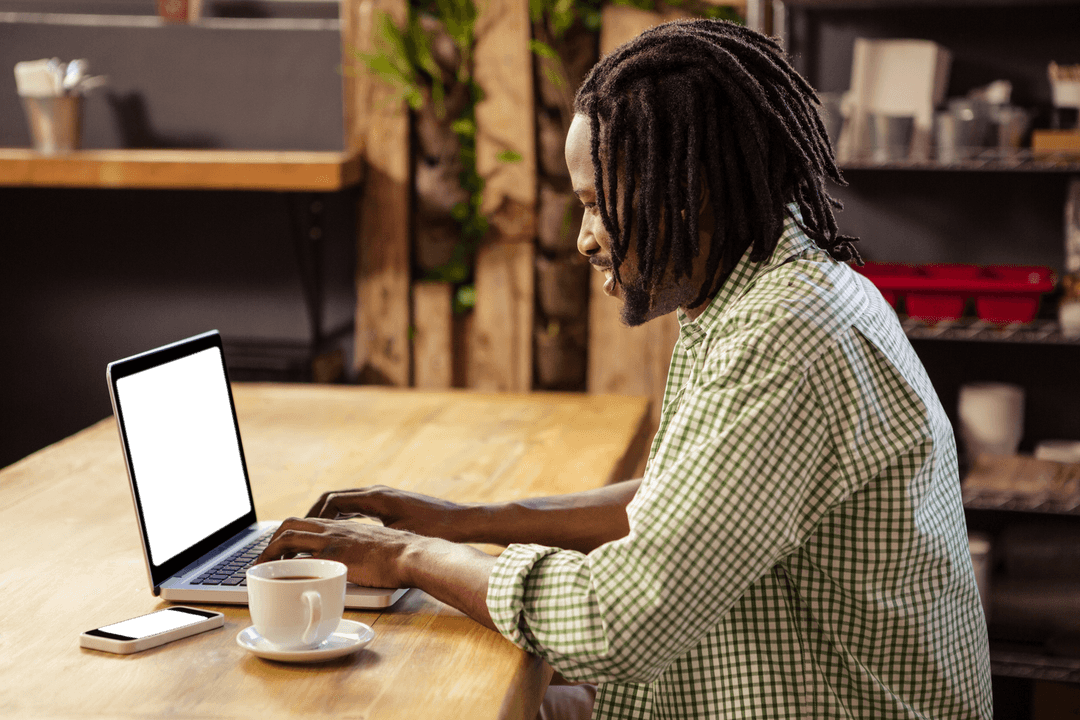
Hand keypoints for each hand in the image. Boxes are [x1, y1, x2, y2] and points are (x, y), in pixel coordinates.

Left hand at [254, 515, 499, 629]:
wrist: (416, 554)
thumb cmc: (404, 555)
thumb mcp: (378, 545)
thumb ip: (362, 549)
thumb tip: (358, 564)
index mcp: (345, 525)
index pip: (308, 520)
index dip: (290, 532)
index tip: (281, 548)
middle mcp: (335, 528)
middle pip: (292, 523)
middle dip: (272, 540)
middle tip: (264, 558)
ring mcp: (334, 540)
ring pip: (289, 536)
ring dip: (270, 551)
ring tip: (262, 567)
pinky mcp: (336, 556)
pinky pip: (300, 559)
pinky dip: (284, 567)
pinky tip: (278, 578)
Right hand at [305, 486, 469, 541]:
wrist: (459, 522)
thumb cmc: (433, 530)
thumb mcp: (396, 538)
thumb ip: (367, 543)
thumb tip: (341, 554)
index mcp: (376, 498)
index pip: (331, 501)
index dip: (312, 516)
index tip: (299, 531)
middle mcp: (377, 493)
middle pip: (333, 498)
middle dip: (313, 515)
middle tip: (297, 533)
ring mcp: (384, 497)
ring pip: (345, 502)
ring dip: (327, 516)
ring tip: (312, 535)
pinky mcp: (390, 505)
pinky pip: (358, 507)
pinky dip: (342, 518)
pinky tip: (339, 534)